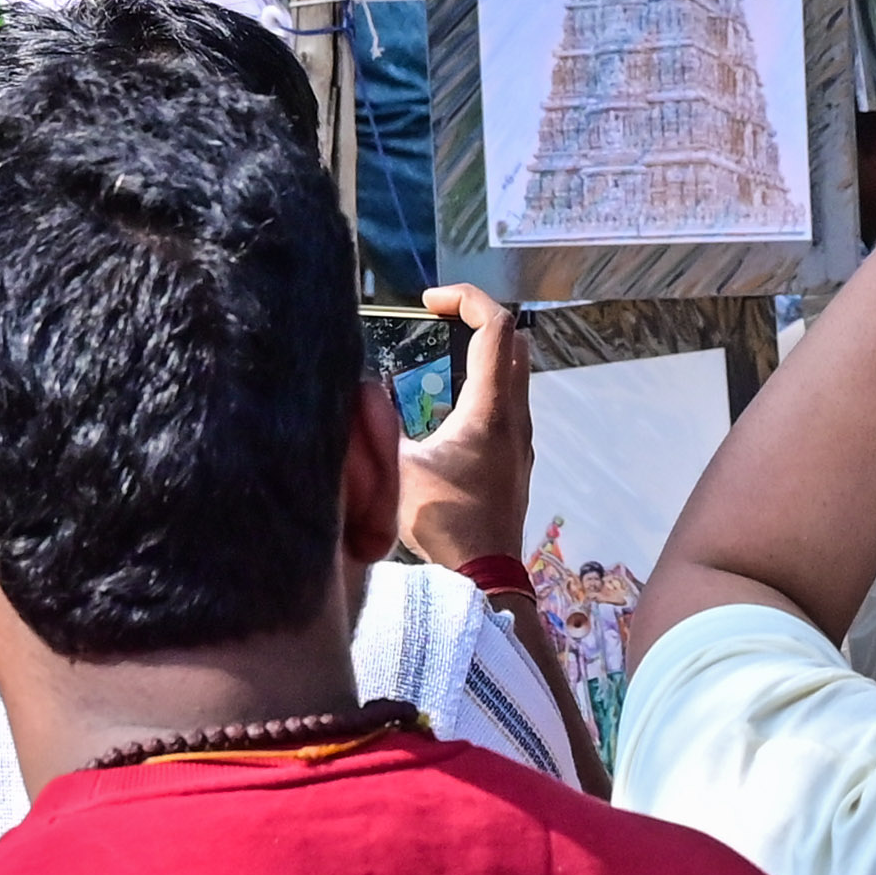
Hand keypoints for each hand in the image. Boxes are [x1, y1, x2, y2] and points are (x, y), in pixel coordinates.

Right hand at [390, 289, 530, 575]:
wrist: (485, 574)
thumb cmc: (443, 521)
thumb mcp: (398, 468)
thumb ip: (376, 427)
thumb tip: (354, 394)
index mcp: (491, 407)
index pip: (495, 326)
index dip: (465, 299)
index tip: (430, 301)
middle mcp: (516, 416)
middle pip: (512, 342)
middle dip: (476, 321)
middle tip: (436, 322)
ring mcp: (521, 439)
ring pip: (514, 374)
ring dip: (481, 356)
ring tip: (436, 362)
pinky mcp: (516, 460)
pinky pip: (507, 405)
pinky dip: (482, 388)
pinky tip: (446, 411)